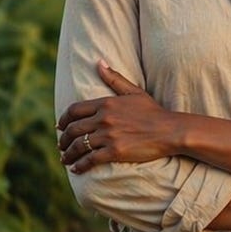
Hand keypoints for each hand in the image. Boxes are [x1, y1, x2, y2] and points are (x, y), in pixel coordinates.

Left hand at [57, 59, 173, 170]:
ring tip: (65, 159)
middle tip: (61, 145)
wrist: (170, 130)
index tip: (60, 127)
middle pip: (73, 129)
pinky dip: (79, 165)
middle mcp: (104, 118)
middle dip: (63, 139)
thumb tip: (99, 62)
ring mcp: (108, 136)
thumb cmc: (153, 111)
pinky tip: (76, 169)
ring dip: (68, 154)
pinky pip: (89, 159)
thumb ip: (114, 78)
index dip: (64, 120)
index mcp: (106, 103)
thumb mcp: (133, 92)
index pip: (74, 110)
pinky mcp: (114, 152)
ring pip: (78, 146)